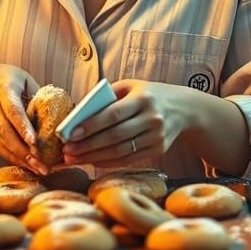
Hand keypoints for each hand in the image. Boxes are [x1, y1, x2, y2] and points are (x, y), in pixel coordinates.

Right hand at [0, 64, 48, 174]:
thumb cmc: (10, 81)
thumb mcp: (26, 81)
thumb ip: (39, 97)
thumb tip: (61, 117)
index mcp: (3, 88)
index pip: (13, 110)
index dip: (24, 127)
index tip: (35, 143)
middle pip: (5, 131)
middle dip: (24, 151)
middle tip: (42, 164)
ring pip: (1, 144)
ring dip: (20, 159)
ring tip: (39, 169)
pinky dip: (12, 158)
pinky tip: (27, 165)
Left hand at [62, 79, 188, 167]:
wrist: (184, 108)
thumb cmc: (148, 95)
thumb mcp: (131, 87)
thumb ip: (107, 98)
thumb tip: (78, 116)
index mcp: (143, 98)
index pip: (113, 114)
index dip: (90, 125)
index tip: (70, 133)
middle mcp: (152, 118)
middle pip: (115, 136)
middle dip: (87, 145)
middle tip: (66, 150)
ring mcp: (156, 136)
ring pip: (121, 151)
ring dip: (94, 157)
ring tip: (74, 158)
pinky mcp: (158, 150)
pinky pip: (129, 159)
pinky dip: (109, 162)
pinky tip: (92, 162)